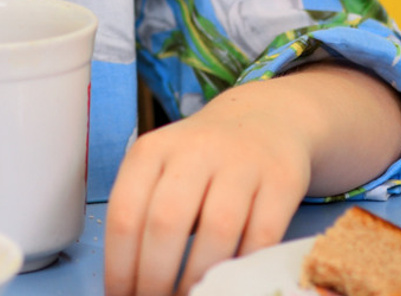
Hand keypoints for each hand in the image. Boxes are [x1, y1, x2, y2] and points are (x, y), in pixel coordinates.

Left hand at [105, 83, 310, 295]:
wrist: (263, 121)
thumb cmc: (200, 160)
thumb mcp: (162, 168)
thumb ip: (144, 213)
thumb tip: (127, 283)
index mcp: (152, 150)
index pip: (124, 210)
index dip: (119, 263)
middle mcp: (193, 151)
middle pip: (166, 221)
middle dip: (155, 276)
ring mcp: (239, 163)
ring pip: (216, 229)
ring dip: (199, 278)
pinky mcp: (281, 179)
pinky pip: (262, 234)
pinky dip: (245, 267)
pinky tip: (232, 286)